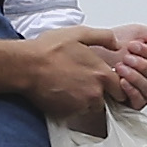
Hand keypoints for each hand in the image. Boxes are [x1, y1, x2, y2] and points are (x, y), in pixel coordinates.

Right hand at [12, 24, 146, 127]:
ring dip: (84, 100)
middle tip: (82, 81)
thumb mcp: (79, 34)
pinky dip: (70, 105)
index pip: (121, 88)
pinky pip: (74, 112)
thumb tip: (116, 43)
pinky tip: (60, 91)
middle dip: (98, 93)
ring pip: (89, 106)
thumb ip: (104, 37)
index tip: (105, 81)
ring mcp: (80, 104)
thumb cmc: (49, 50)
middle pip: (105, 99)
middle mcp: (95, 92)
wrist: (26, 66)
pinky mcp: (66, 113)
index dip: (114, 84)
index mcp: (102, 74)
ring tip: (69, 85)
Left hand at [95, 25, 146, 113]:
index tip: (134, 45)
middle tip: (126, 58)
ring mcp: (140, 92)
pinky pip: (139, 101)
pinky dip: (131, 90)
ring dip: (135, 77)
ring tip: (120, 67)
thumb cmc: (105, 49)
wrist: (82, 60)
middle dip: (143, 66)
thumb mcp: (133, 34)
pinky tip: (121, 81)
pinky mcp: (129, 104)